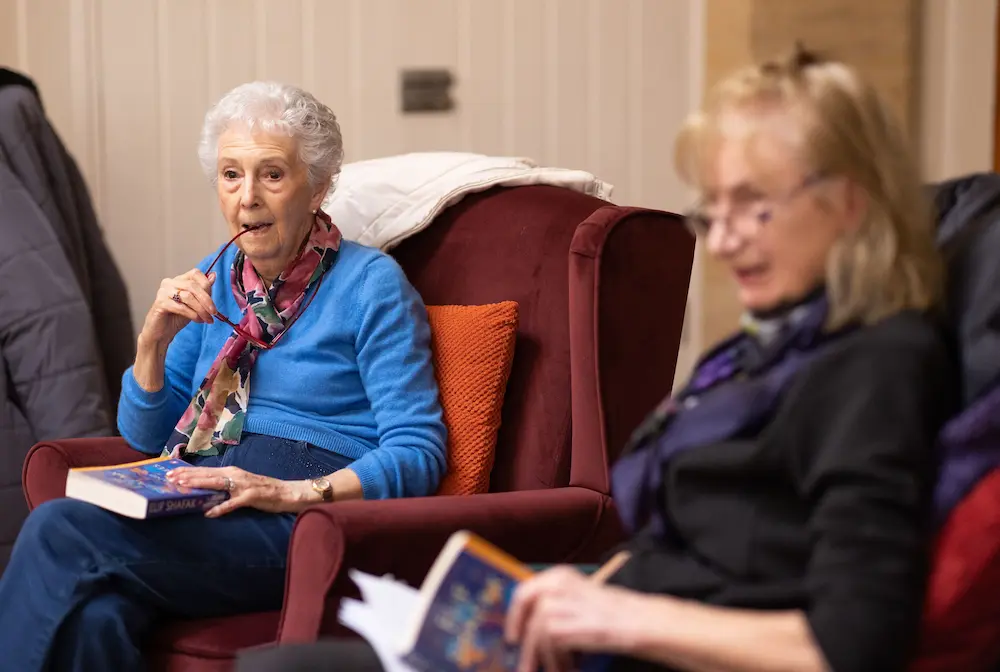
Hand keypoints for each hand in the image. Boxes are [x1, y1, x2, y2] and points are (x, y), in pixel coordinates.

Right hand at [139, 269, 217, 348]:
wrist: (162, 333)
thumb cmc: (177, 317)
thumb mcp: (195, 303)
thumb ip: (203, 290)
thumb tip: (213, 275)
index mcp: (178, 280)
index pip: (195, 274)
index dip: (207, 285)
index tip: (213, 300)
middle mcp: (169, 283)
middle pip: (192, 285)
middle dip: (206, 300)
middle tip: (214, 312)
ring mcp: (163, 292)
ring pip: (188, 296)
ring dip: (201, 309)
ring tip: (207, 319)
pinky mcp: (160, 303)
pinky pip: (181, 307)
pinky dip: (192, 314)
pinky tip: (198, 320)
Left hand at [165, 466, 316, 516]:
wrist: (286, 493)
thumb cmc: (264, 491)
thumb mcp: (242, 486)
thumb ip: (225, 487)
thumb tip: (206, 492)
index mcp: (232, 472)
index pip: (206, 471)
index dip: (188, 471)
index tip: (171, 472)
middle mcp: (236, 475)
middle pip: (207, 475)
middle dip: (187, 476)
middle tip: (169, 478)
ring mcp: (243, 485)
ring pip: (216, 484)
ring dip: (198, 485)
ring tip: (183, 487)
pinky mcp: (251, 496)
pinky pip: (232, 503)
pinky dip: (220, 508)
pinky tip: (209, 513)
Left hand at [505, 566, 647, 671]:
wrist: (638, 622)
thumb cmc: (612, 614)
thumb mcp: (579, 598)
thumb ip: (556, 604)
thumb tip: (528, 624)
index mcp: (560, 575)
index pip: (524, 589)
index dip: (515, 612)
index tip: (513, 631)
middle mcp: (557, 583)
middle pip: (523, 602)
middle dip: (516, 625)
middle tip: (516, 647)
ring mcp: (560, 603)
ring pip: (535, 630)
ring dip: (537, 654)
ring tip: (549, 669)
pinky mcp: (565, 625)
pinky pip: (549, 646)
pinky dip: (555, 661)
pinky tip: (565, 669)